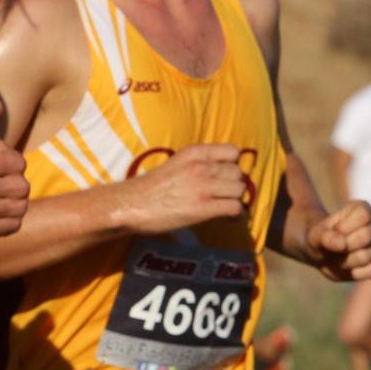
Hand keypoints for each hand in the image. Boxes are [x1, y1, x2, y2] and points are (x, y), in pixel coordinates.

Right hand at [117, 143, 246, 233]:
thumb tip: (221, 173)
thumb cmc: (150, 187)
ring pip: (240, 190)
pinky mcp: (203, 208)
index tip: (227, 175)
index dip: (233, 164)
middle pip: (238, 173)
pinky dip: (236, 214)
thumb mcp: (176, 164)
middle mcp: (201, 166)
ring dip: (235, 199)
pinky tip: (228, 217)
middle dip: (233, 184)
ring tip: (225, 206)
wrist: (130, 205)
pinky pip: (235, 208)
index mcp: (194, 152)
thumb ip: (198, 164)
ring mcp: (203, 187)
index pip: (233, 151)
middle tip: (224, 194)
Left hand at [305, 198, 370, 281]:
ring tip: (339, 260)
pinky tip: (349, 270)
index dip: (345, 228)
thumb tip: (342, 244)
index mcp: (361, 208)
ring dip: (348, 262)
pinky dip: (359, 273)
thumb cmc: (319, 240)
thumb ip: (325, 237)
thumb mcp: (315, 237)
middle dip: (345, 248)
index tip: (333, 232)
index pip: (363, 216)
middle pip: (366, 236)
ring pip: (369, 256)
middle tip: (334, 250)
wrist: (321, 253)